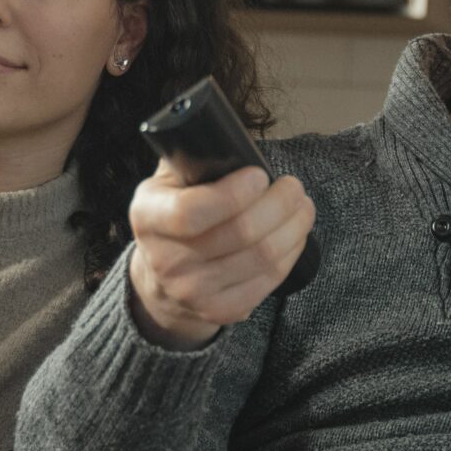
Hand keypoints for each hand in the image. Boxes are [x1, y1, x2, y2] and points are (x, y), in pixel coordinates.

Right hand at [127, 160, 314, 349]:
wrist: (162, 278)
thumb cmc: (175, 214)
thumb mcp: (168, 182)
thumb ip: (194, 159)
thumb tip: (234, 140)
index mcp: (148, 217)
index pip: (191, 212)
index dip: (234, 193)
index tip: (260, 176)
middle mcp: (165, 260)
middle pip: (241, 234)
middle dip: (280, 204)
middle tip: (293, 187)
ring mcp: (192, 292)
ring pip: (263, 257)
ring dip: (294, 226)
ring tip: (301, 206)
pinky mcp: (220, 311)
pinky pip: (269, 280)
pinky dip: (291, 253)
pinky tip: (294, 234)